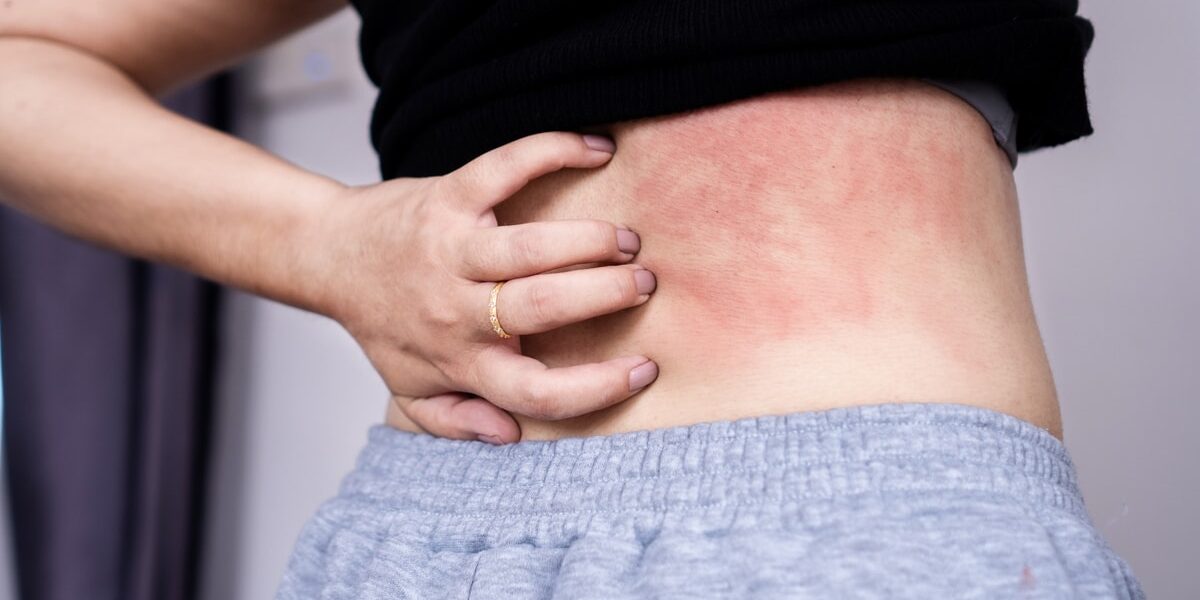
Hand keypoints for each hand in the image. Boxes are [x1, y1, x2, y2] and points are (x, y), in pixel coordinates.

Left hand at [305, 132, 658, 443]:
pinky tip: (596, 150)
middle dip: (606, 294)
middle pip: (543, 307)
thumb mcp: (410, 387)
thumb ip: (454, 420)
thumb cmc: (384, 324)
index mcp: (460, 362)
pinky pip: (504, 169)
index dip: (597, 387)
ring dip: (590, 240)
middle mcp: (455, 309)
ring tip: (627, 240)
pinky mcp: (446, 197)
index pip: (536, 392)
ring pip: (530, 248)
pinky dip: (553, 152)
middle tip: (644, 283)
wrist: (330, 257)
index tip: (644, 368)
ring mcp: (450, 250)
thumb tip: (508, 434)